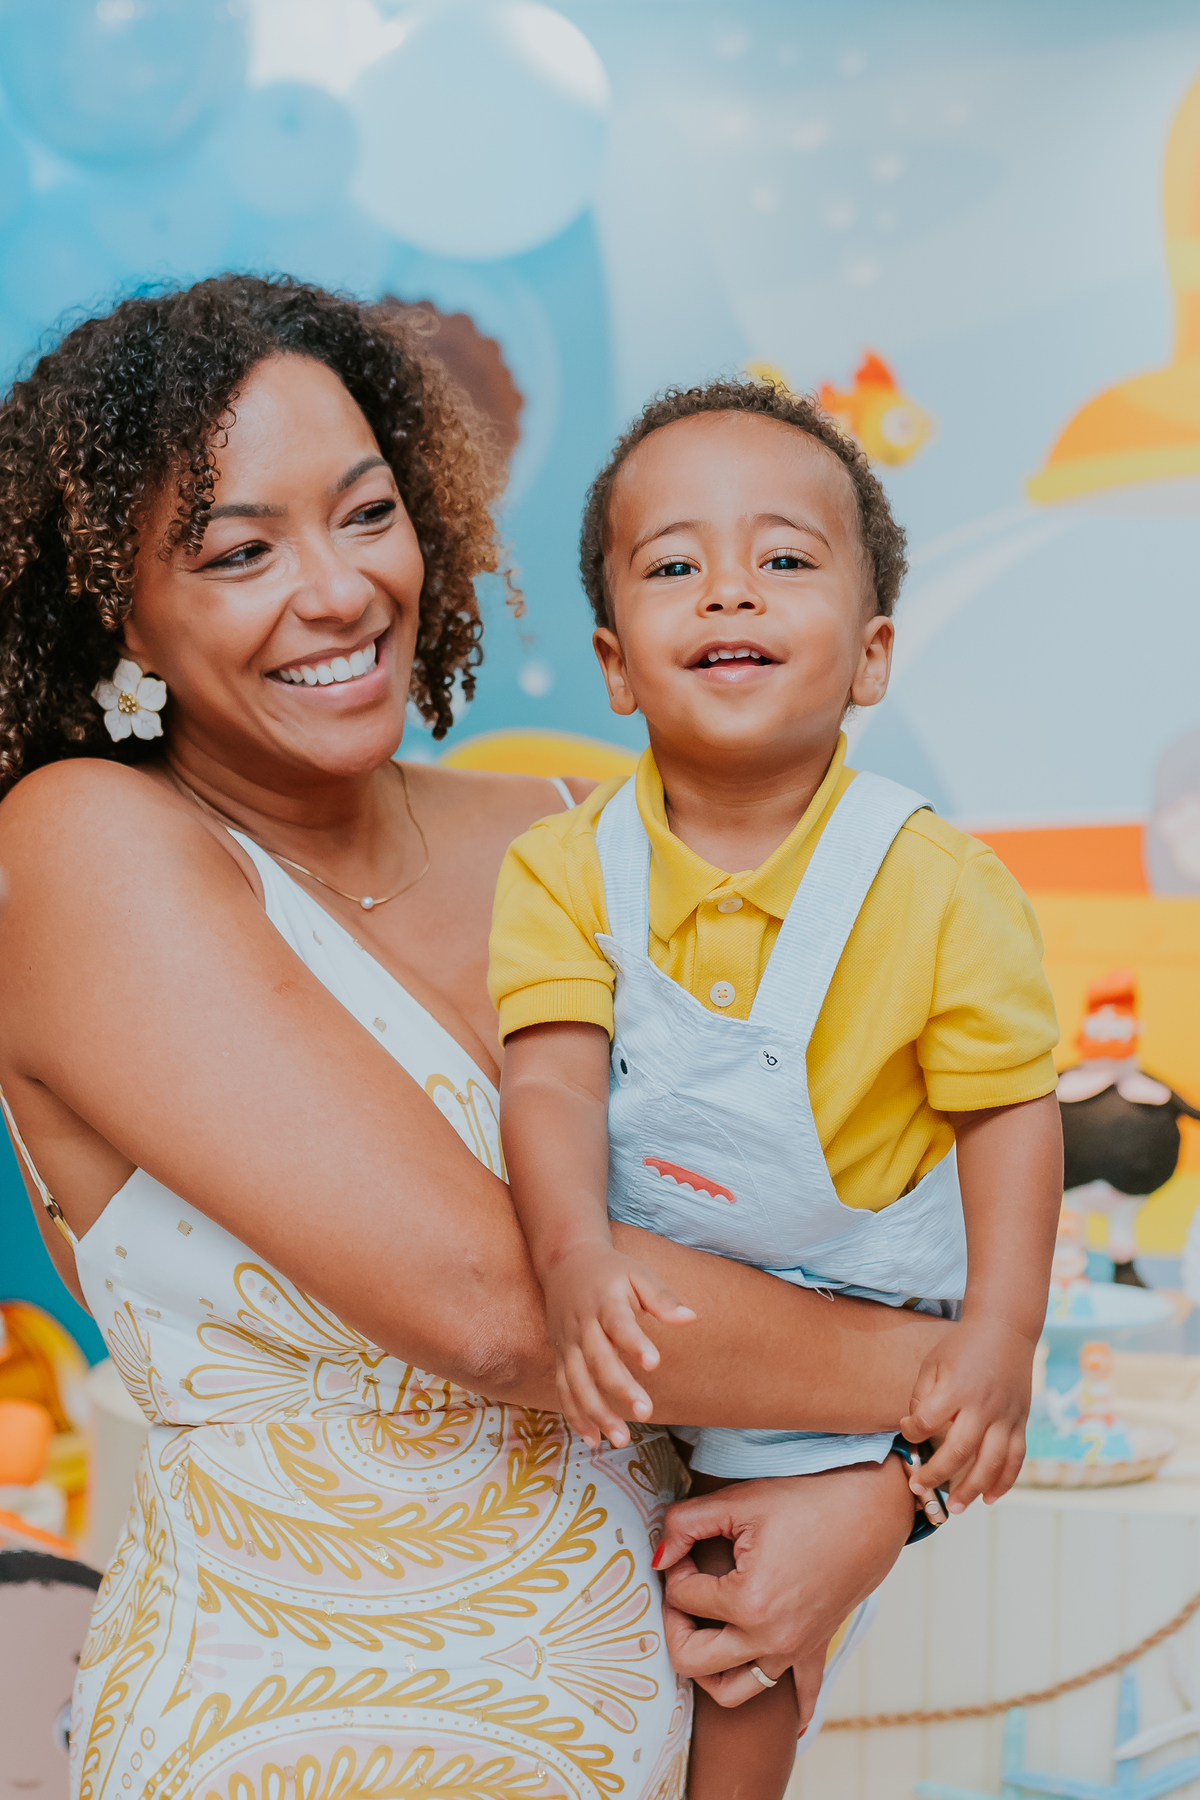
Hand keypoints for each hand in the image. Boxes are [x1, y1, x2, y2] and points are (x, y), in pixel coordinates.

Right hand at [545, 1243, 693, 1448]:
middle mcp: (582, 1325)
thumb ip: (662, 1297)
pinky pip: (563, 1389)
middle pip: (597, 1360)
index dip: (634, 1343)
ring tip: (621, 1439)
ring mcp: (567, 1343)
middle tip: (646, 1413)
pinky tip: (593, 1440)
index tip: (654, 1362)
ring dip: (596, 1413)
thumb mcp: (638, 1274)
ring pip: (576, 1382)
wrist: (564, 1260)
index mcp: (604, 1301)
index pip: (618, 1323)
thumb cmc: (610, 1271)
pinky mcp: (560, 1357)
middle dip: (619, 1388)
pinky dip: (574, 1415)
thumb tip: (691, 1318)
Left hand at [655, 1459, 914, 1720]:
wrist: (870, 1511)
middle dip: (675, 1625)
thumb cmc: (805, 1501)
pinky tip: (782, 1719)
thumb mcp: (738, 1502)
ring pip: (733, 1692)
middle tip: (682, 1591)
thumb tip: (657, 1557)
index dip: (674, 1568)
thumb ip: (684, 1524)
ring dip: (709, 1669)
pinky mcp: (815, 1649)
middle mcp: (769, 1639)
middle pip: (692, 1660)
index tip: (685, 1548)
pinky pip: (800, 1696)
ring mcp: (794, 1651)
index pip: (680, 1597)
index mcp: (747, 1602)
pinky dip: (789, 1707)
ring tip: (704, 1631)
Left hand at [901, 1317, 1034, 1509]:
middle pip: (959, 1452)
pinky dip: (1005, 1481)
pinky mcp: (1021, 1422)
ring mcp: (1006, 1416)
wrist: (1006, 1329)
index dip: (912, 1432)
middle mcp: (983, 1406)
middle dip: (936, 1475)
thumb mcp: (934, 1362)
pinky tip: (990, 1498)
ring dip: (972, 1489)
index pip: (928, 1421)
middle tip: (919, 1489)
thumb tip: (914, 1429)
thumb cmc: (962, 1346)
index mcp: (956, 1388)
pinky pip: (1016, 1458)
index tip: (907, 1433)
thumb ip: (922, 1396)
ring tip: (956, 1508)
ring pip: (991, 1463)